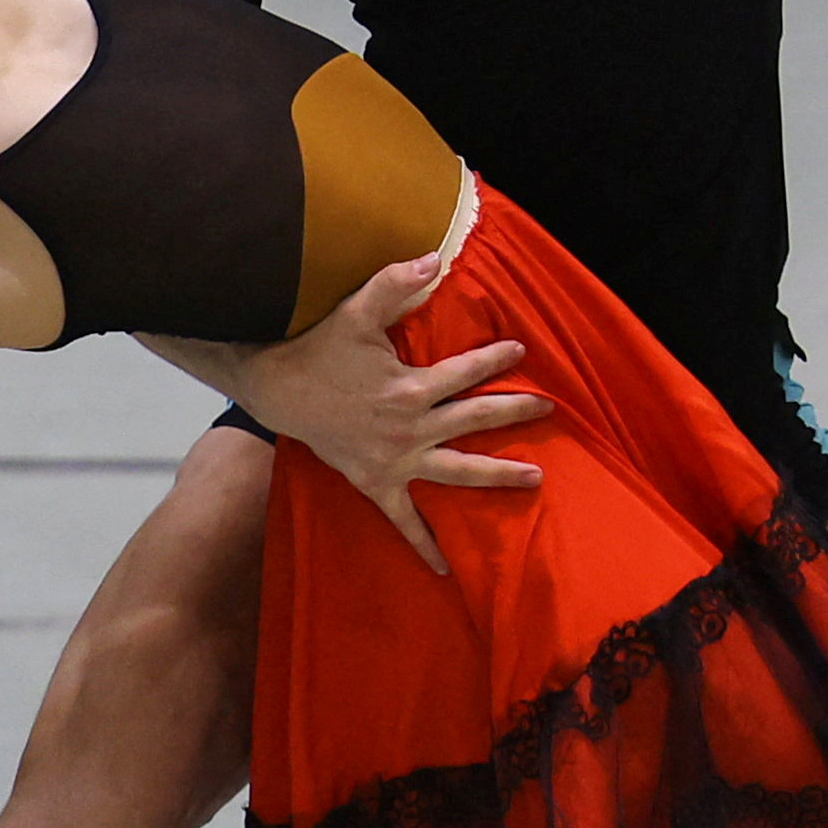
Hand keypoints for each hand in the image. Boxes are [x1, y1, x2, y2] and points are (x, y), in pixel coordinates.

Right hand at [221, 251, 549, 575]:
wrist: (279, 390)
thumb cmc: (320, 348)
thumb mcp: (357, 311)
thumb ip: (396, 285)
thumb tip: (435, 258)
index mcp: (411, 388)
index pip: (465, 372)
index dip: (494, 358)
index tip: (519, 349)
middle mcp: (411, 428)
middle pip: (474, 420)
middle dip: (514, 412)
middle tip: (548, 409)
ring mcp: (397, 461)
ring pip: (458, 472)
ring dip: (497, 475)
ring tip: (535, 479)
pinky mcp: (377, 483)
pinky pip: (404, 520)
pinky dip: (424, 544)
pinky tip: (445, 569)